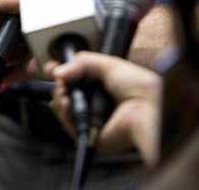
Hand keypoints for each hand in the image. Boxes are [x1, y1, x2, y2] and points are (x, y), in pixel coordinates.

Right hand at [45, 51, 161, 166]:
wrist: (147, 106)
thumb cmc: (138, 86)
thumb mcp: (107, 64)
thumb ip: (82, 62)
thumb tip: (58, 71)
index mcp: (103, 88)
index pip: (76, 82)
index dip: (62, 75)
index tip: (51, 68)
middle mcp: (97, 104)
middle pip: (67, 95)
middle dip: (59, 86)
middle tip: (58, 79)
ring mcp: (94, 120)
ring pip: (65, 111)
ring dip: (60, 99)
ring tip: (63, 91)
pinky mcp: (91, 135)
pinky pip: (70, 125)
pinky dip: (64, 114)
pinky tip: (66, 103)